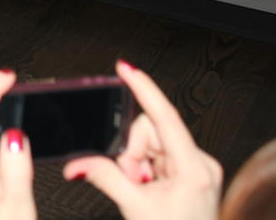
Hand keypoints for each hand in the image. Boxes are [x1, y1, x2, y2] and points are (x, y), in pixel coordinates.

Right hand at [62, 61, 221, 219]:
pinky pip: (157, 155)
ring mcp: (196, 168)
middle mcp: (199, 164)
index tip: (125, 69)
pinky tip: (147, 187)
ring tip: (140, 189)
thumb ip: (103, 177)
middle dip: (131, 152)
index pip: (164, 117)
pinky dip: (144, 168)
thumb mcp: (135, 208)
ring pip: (151, 143)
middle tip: (131, 179)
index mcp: (193, 168)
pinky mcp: (190, 173)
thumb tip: (76, 162)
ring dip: (136, 163)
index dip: (142, 89)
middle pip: (150, 131)